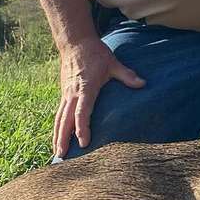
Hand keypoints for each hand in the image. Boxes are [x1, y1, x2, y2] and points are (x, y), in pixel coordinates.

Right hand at [53, 37, 144, 157]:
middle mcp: (72, 94)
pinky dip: (57, 127)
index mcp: (85, 88)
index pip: (81, 112)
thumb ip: (127, 75)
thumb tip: (143, 83)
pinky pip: (59, 113)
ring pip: (59, 118)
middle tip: (61, 156)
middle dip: (62, 138)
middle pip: (64, 120)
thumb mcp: (113, 63)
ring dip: (57, 136)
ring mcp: (66, 94)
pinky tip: (58, 137)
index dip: (81, 128)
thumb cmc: (95, 54)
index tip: (83, 142)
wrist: (75, 43)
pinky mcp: (64, 94)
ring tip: (57, 153)